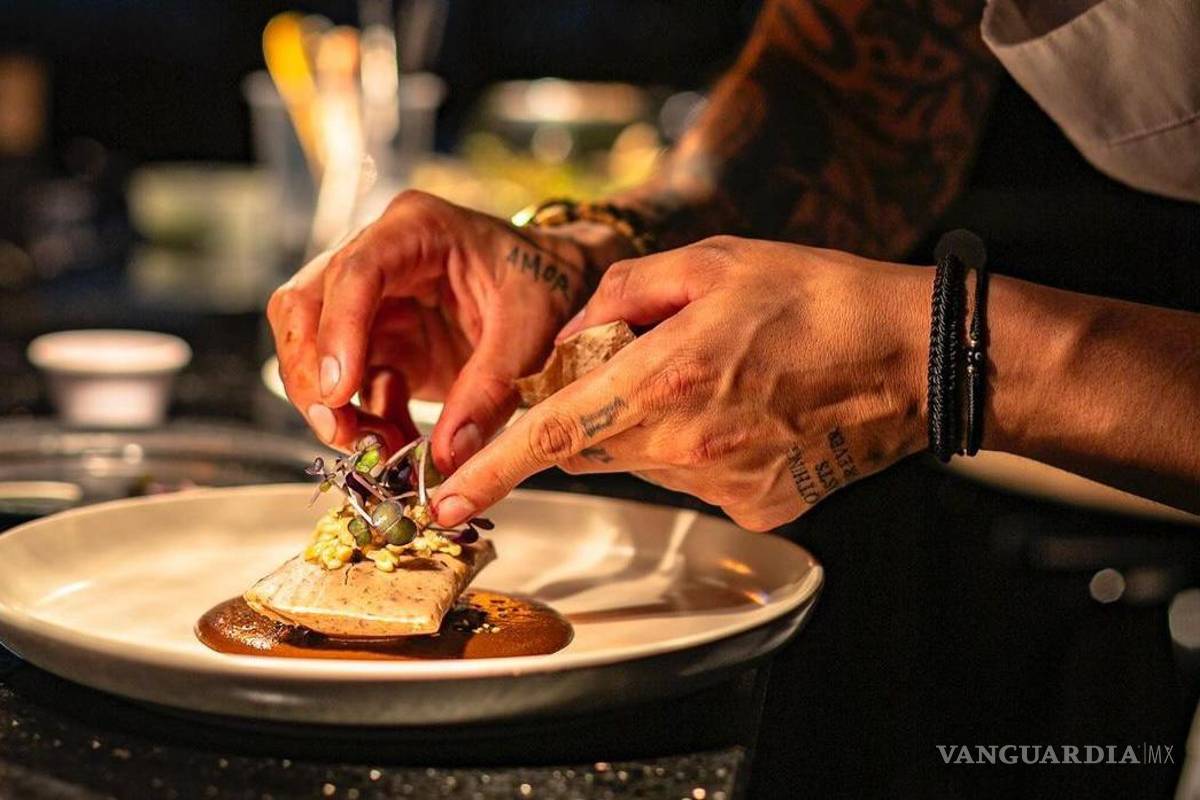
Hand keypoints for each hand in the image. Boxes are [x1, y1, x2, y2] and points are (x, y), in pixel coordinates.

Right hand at [267, 190, 630, 468]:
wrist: (563, 287)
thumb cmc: (548, 286)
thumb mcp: (532, 332)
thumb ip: (491, 389)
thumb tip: (448, 456)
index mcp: (418, 228)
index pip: (356, 271)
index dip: (338, 331)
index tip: (339, 390)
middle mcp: (381, 256)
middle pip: (307, 305)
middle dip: (311, 373)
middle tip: (339, 432)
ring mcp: (374, 301)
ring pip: (312, 348)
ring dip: (332, 405)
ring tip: (377, 449)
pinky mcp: (380, 342)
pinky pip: (349, 386)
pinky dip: (363, 421)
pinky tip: (397, 445)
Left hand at [431, 236, 929, 530]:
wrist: (911, 357)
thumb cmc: (816, 298)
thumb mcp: (710, 262)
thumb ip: (618, 293)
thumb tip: (569, 337)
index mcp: (668, 379)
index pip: (554, 434)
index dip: (492, 470)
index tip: (448, 500)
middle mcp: (688, 445)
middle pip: (591, 447)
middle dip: (586, 413)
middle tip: (636, 364)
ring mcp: (723, 485)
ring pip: (642, 462)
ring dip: (650, 426)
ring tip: (715, 378)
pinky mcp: (755, 507)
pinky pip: (694, 480)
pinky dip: (698, 448)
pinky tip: (746, 412)